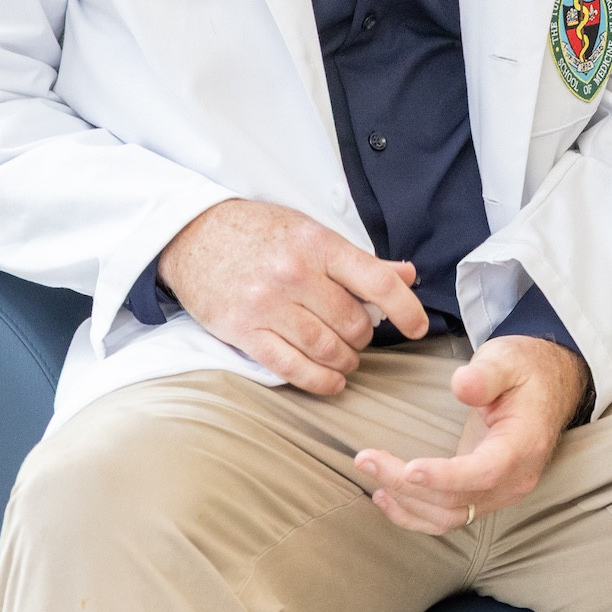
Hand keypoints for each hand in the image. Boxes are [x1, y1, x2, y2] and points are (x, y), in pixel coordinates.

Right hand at [157, 198, 430, 396]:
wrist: (193, 233)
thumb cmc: (259, 232)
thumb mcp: (311, 231)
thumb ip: (359, 260)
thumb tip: (407, 275)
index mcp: (318, 244)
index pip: (377, 282)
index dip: (407, 309)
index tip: (418, 327)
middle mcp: (294, 274)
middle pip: (353, 322)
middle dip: (364, 336)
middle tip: (359, 335)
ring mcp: (266, 304)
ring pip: (325, 348)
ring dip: (345, 360)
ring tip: (347, 358)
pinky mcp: (243, 330)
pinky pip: (290, 366)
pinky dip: (318, 380)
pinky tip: (332, 380)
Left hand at [351, 334, 590, 534]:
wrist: (549, 387)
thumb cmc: (525, 371)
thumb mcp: (508, 360)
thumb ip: (485, 374)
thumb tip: (462, 385)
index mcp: (524, 444)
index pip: (484, 472)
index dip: (445, 476)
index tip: (409, 469)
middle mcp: (515, 478)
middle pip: (456, 499)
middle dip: (405, 484)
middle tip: (365, 458)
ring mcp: (501, 492)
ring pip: (447, 516)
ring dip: (404, 501)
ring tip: (371, 473)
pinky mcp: (485, 495)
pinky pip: (449, 517)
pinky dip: (414, 513)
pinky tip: (386, 498)